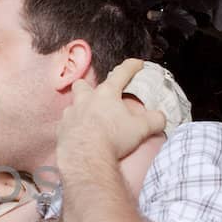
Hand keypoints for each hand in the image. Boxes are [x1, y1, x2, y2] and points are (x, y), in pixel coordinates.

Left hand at [57, 58, 165, 173]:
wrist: (86, 158)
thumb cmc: (113, 139)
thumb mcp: (141, 129)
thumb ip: (154, 120)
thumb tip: (160, 117)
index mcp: (106, 94)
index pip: (121, 74)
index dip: (131, 67)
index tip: (137, 64)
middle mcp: (85, 100)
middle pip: (82, 85)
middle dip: (88, 87)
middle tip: (97, 96)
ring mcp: (70, 114)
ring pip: (72, 105)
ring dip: (80, 110)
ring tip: (88, 120)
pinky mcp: (61, 130)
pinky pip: (64, 125)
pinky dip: (71, 129)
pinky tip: (78, 136)